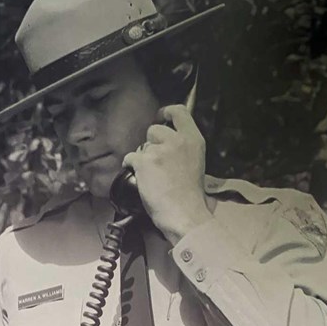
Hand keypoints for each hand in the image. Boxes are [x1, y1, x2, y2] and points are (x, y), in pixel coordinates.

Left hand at [122, 104, 210, 243]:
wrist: (184, 213)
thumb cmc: (190, 196)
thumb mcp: (196, 163)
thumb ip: (184, 149)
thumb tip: (168, 145)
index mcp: (194, 140)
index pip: (179, 112)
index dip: (167, 112)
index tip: (161, 116)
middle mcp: (177, 140)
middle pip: (154, 129)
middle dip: (151, 143)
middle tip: (155, 161)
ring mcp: (159, 150)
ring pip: (142, 146)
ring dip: (142, 157)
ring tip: (150, 175)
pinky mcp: (144, 162)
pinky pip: (130, 157)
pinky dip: (130, 165)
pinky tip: (137, 176)